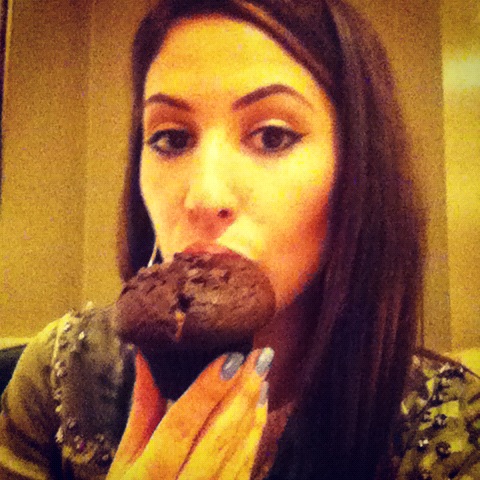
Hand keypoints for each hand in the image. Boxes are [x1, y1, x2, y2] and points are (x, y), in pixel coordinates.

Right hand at [107, 348, 272, 478]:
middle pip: (216, 438)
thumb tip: (145, 358)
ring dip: (252, 410)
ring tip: (262, 373)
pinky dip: (254, 432)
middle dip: (240, 394)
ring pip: (236, 451)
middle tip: (259, 357)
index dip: (205, 392)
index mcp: (148, 477)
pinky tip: (260, 404)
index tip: (230, 358)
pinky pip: (244, 465)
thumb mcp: (124, 461)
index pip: (179, 428)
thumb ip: (141, 410)